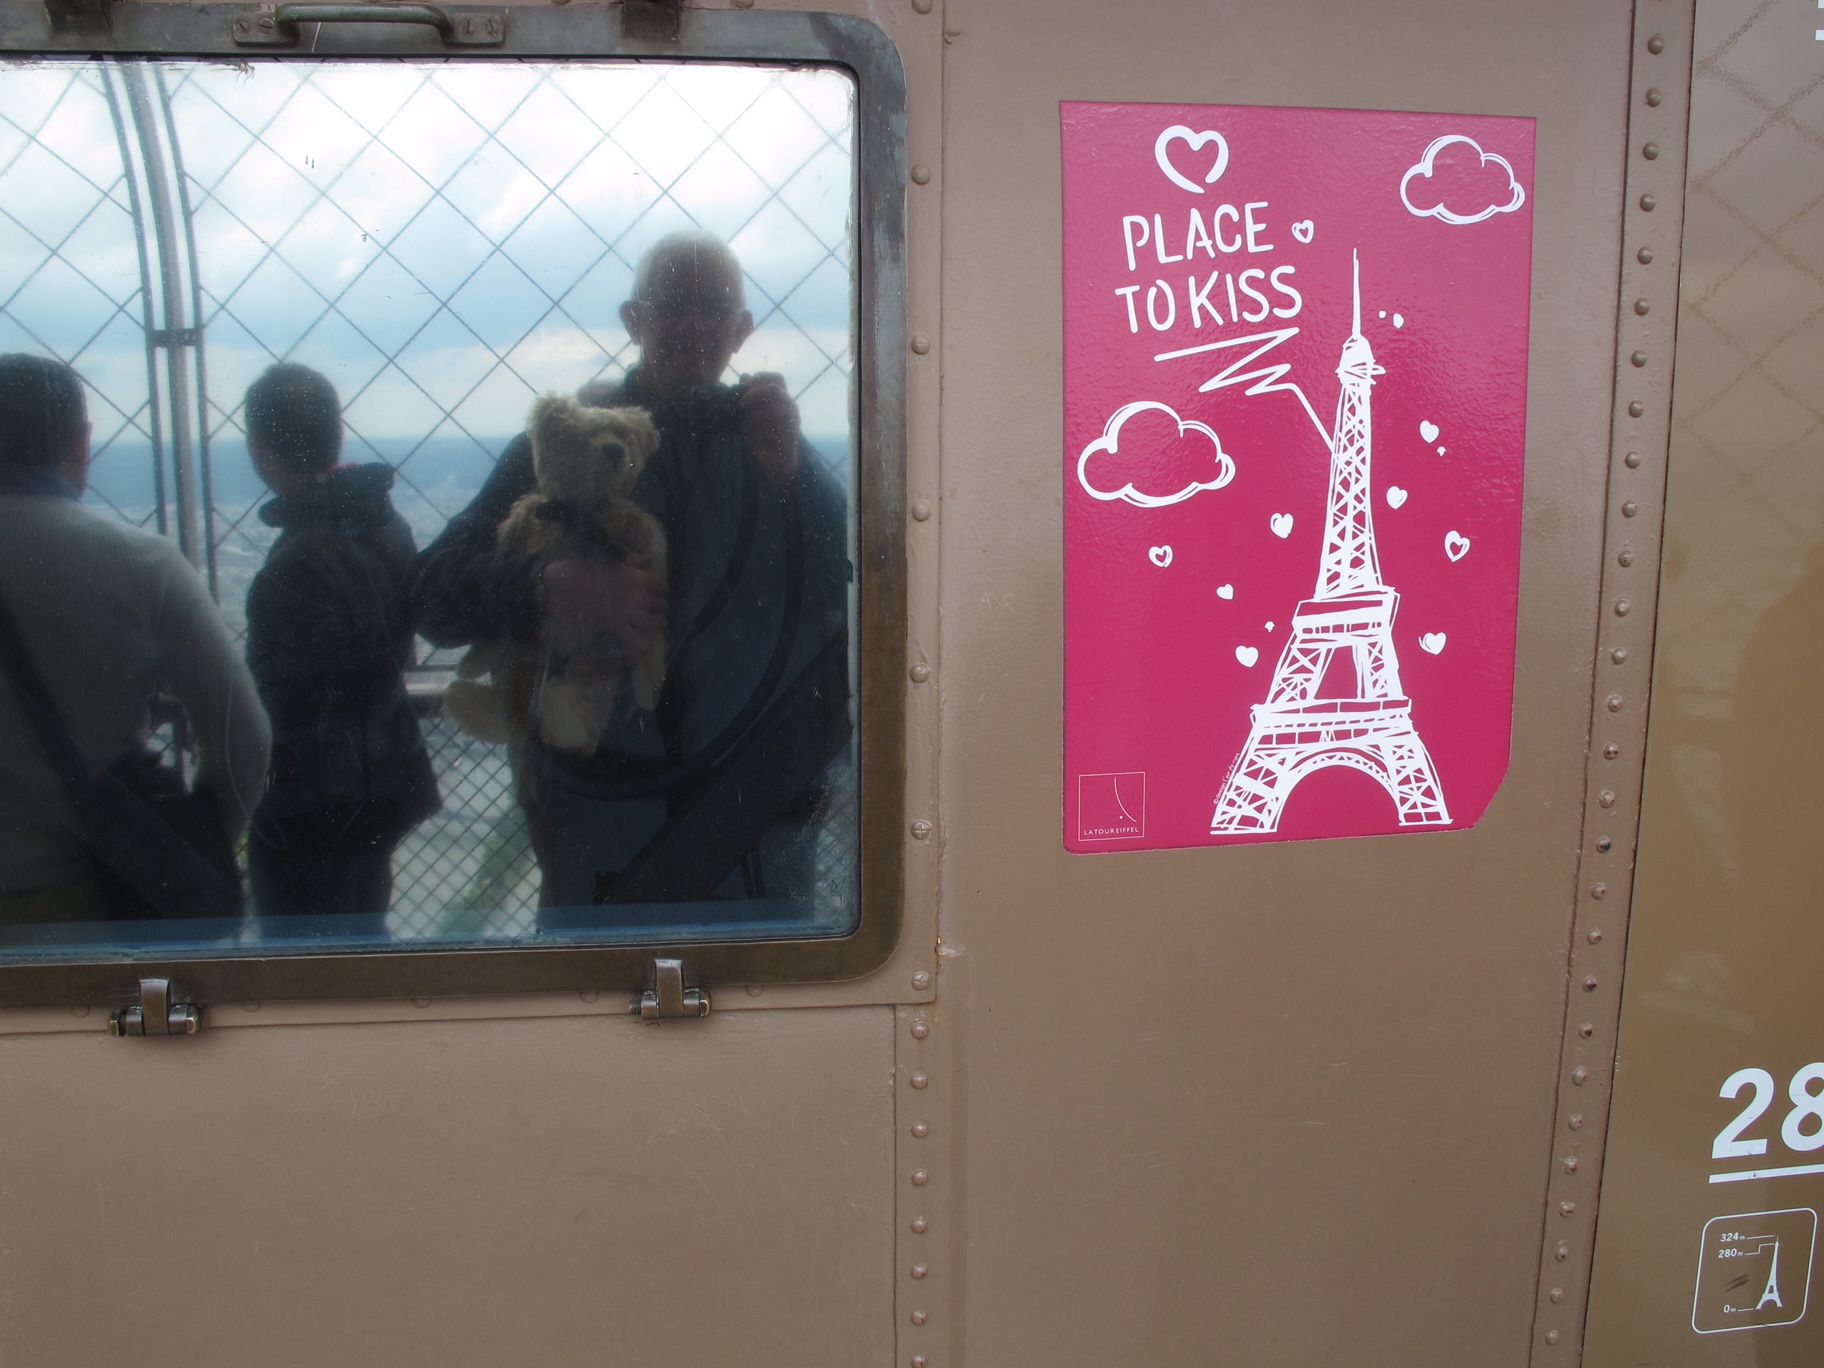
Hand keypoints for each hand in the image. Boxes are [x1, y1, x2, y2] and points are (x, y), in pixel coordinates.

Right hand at [539, 556, 667, 666]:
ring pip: (650, 620)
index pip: (659, 583)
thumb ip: (632, 562)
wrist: (566, 585)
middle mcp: (635, 596)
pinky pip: (631, 638)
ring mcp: (626, 612)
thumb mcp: (612, 561)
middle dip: (661, 605)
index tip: (661, 589)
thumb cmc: (586, 570)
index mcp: (635, 578)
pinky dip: (639, 645)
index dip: (662, 587)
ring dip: (658, 622)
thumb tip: (647, 559)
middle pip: (658, 603)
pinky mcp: (615, 625)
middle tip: (661, 607)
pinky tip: (645, 648)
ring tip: (661, 622)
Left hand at [739, 371, 800, 487]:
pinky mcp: (791, 429)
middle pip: (775, 387)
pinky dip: (758, 425)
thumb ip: (748, 397)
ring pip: (774, 404)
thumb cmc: (762, 439)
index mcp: (781, 399)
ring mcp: (792, 416)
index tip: (742, 386)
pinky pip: (774, 419)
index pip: (775, 378)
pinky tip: (749, 434)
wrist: (775, 463)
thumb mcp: (750, 415)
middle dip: (754, 392)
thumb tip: (743, 376)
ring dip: (754, 413)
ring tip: (743, 426)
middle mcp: (789, 405)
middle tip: (740, 404)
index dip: (759, 378)